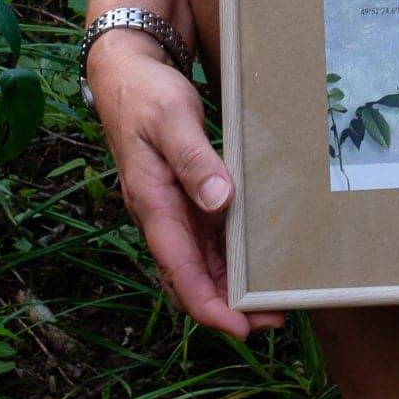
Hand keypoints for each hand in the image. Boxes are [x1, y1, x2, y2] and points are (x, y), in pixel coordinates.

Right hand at [86, 28, 281, 337]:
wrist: (126, 71)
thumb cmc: (147, 94)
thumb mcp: (172, 120)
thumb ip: (194, 161)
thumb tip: (219, 202)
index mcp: (152, 204)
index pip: (180, 271)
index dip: (210, 306)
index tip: (242, 328)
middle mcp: (159, 214)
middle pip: (191, 278)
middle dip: (227, 306)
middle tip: (273, 320)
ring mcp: (170, 207)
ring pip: (198, 263)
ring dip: (229, 285)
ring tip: (270, 300)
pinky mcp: (180, 194)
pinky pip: (203, 238)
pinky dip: (225, 258)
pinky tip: (251, 261)